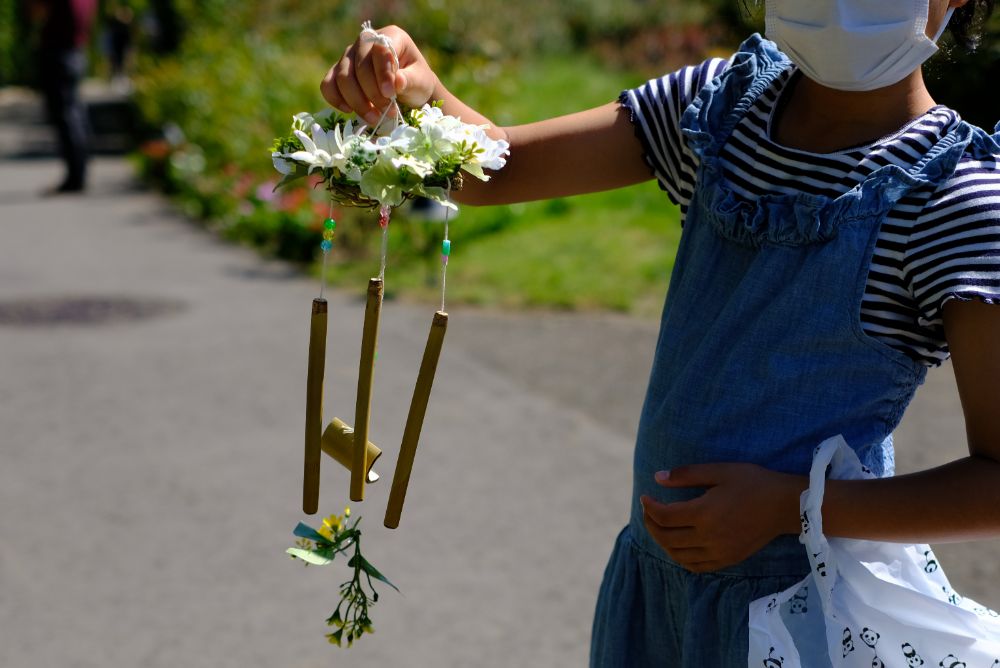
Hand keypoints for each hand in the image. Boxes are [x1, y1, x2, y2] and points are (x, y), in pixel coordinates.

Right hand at [320, 25, 438, 125]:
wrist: (410, 90)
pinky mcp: (339, 72)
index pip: (379, 49)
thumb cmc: (417, 82)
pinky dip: (336, 99)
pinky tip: (350, 111)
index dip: (383, 73)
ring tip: (375, 118)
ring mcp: (349, 56)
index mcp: (390, 36)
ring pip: (342, 78)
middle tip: (389, 111)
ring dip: (357, 102)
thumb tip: (397, 82)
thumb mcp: (421, 81)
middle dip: (372, 94)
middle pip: (359, 67)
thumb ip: (410, 80)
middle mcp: (365, 42)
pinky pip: (328, 84)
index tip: (391, 94)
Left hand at [640, 463, 803, 572]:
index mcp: (705, 513)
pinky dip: (681, 557)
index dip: (649, 507)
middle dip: (651, 524)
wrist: (785, 505)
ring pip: (678, 555)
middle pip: (666, 538)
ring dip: (663, 542)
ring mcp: (719, 552)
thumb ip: (686, 475)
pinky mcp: (728, 560)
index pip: (664, 517)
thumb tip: (657, 477)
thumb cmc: (752, 483)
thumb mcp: (719, 471)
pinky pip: (696, 566)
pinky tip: (678, 544)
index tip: (646, 497)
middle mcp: (709, 537)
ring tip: (660, 526)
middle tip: (648, 511)